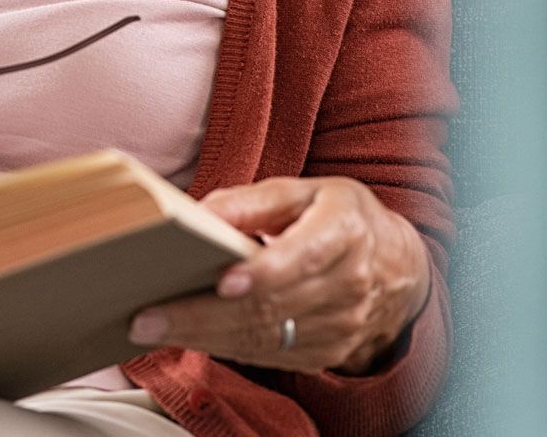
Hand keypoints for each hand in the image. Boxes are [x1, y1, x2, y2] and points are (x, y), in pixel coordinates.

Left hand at [127, 176, 430, 374]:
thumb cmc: (339, 217)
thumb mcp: (306, 191)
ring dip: (203, 336)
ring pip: (263, 336)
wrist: (396, 267)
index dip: (264, 272)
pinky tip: (185, 338)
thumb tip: (199, 212)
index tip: (223, 280)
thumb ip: (253, 200)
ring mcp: (339, 327)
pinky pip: (266, 354)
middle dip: (203, 314)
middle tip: (150, 315)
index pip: (304, 256)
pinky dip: (222, 347)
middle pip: (270, 306)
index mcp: (344, 232)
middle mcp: (348, 285)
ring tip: (152, 329)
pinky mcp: (324, 353)